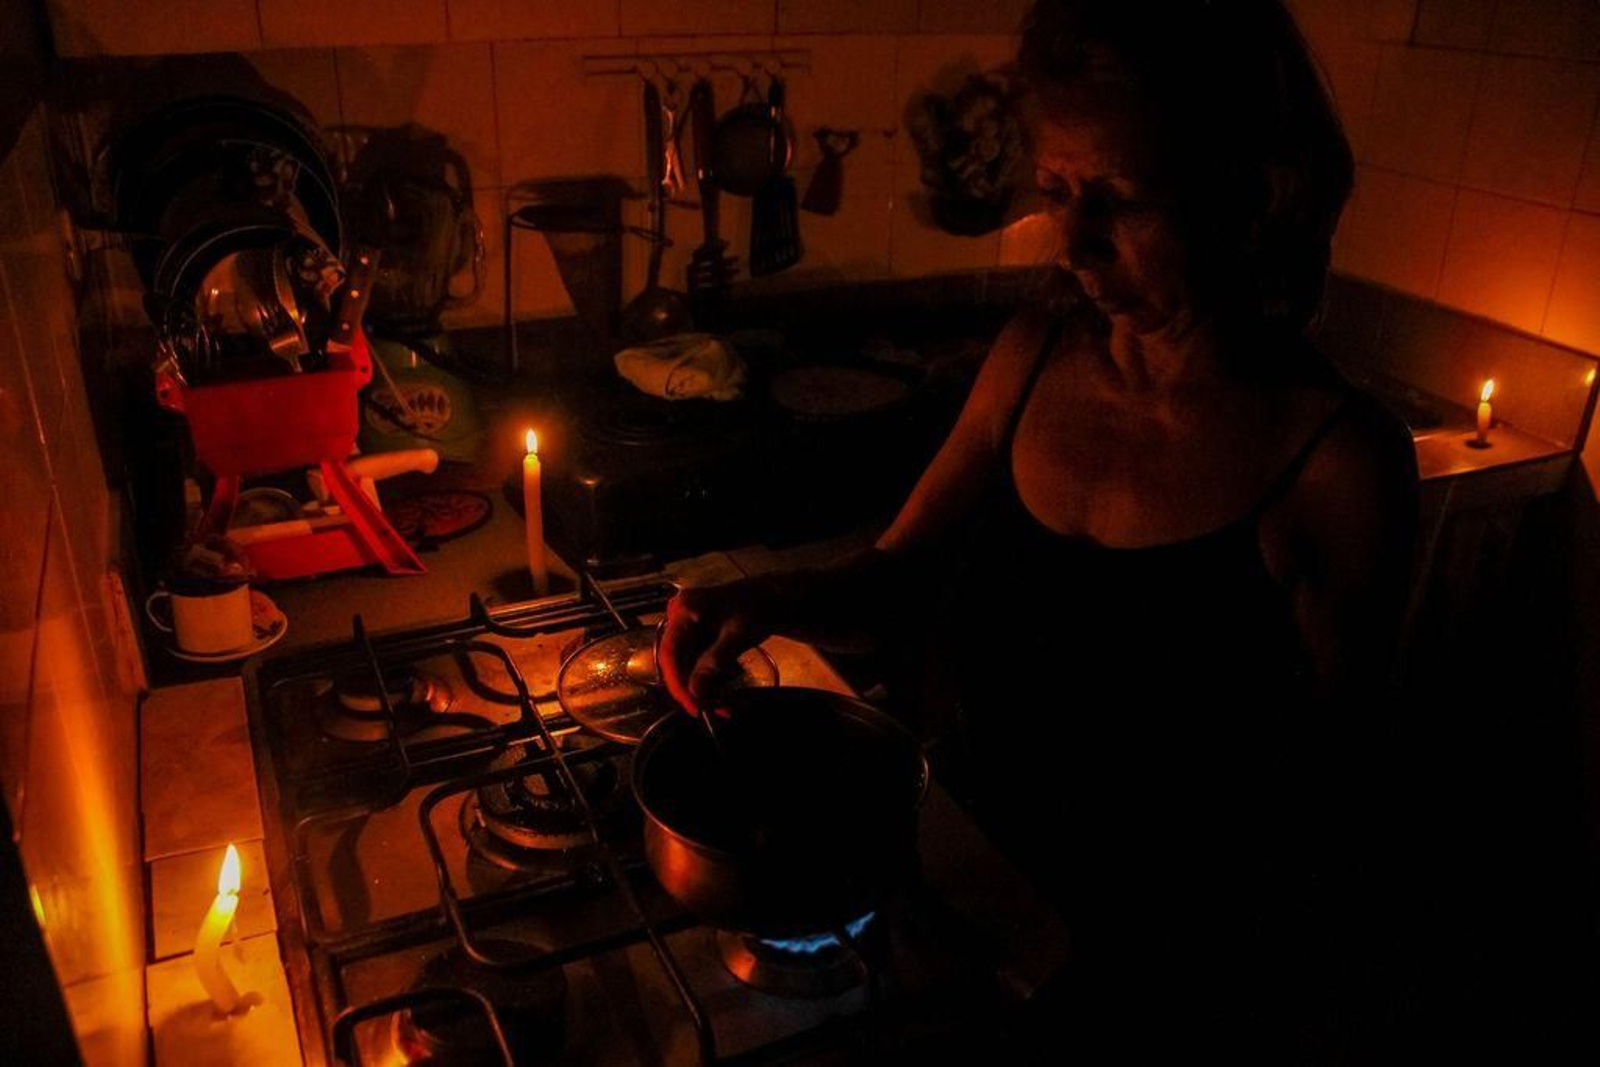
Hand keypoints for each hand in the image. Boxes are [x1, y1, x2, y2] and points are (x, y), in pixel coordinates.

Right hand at [659, 581, 771, 716]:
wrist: (770, 598)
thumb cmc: (756, 607)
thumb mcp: (738, 635)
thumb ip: (714, 662)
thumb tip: (695, 692)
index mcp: (684, 608)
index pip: (670, 653)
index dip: (678, 683)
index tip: (693, 706)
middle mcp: (678, 618)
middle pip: (675, 663)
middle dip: (692, 691)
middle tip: (710, 712)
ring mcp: (685, 629)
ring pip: (684, 669)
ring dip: (701, 691)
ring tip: (721, 708)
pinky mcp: (694, 640)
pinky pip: (694, 666)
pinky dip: (707, 683)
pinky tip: (720, 697)